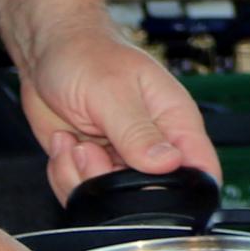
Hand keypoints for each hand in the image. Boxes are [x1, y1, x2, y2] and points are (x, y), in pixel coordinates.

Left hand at [18, 21, 217, 200]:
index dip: (185, 192)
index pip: (201, 170)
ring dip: (81, 178)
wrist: (47, 49)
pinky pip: (82, 193)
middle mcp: (152, 144)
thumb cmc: (85, 53)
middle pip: (150, 195)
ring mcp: (121, 158)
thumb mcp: (111, 90)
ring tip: (74, 143)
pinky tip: (64, 144)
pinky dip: (64, 176)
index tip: (144, 186)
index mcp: (175, 120)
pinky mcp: (92, 165)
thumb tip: (168, 163)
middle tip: (89, 151)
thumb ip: (137, 131)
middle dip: (112, 185)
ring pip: (112, 201)